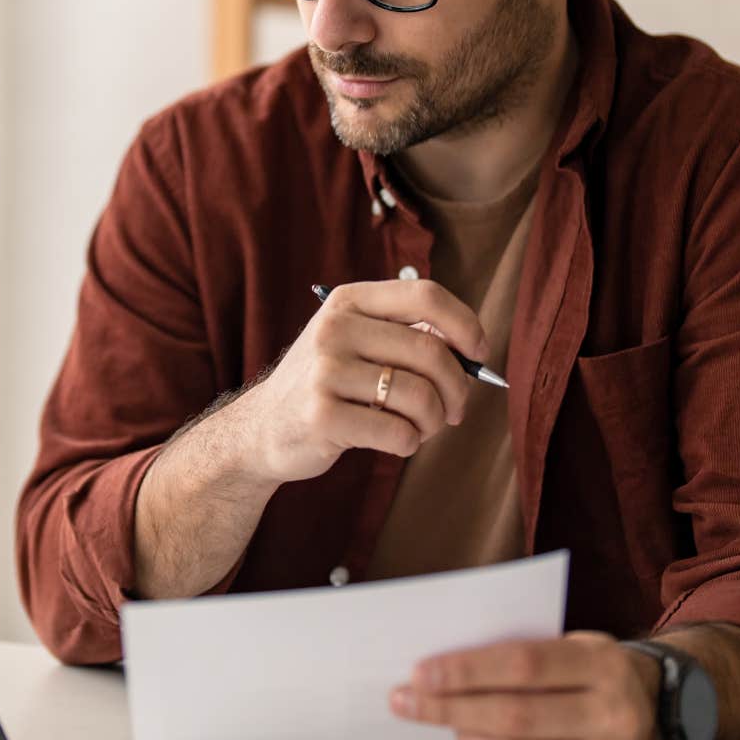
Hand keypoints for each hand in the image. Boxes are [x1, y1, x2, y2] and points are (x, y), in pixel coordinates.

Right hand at [222, 279, 488, 484]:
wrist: (261, 429)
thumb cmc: (327, 385)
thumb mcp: (354, 343)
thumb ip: (404, 336)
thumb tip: (471, 351)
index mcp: (348, 301)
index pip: (425, 295)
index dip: (465, 323)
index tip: (478, 353)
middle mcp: (334, 329)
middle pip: (430, 351)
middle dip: (457, 388)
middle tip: (455, 410)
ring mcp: (325, 371)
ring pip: (419, 396)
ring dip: (435, 422)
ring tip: (422, 429)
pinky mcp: (321, 415)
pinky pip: (398, 433)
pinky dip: (409, 444)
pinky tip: (396, 441)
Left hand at [388, 631, 661, 739]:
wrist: (666, 707)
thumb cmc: (596, 670)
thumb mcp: (576, 647)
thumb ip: (525, 654)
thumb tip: (447, 667)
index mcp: (602, 664)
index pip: (524, 664)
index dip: (468, 670)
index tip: (418, 671)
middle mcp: (611, 713)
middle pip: (516, 716)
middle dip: (452, 710)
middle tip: (402, 701)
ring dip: (466, 739)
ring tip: (430, 722)